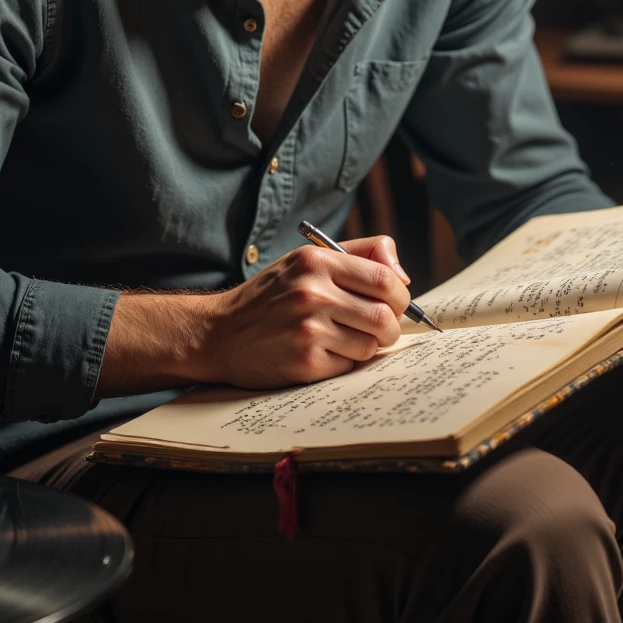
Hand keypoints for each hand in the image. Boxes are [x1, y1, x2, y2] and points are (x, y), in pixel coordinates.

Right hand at [199, 233, 410, 388]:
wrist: (220, 333)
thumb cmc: (270, 296)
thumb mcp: (305, 261)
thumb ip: (358, 255)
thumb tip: (403, 277)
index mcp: (316, 262)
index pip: (385, 279)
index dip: (399, 296)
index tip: (393, 304)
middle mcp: (312, 293)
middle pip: (384, 315)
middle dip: (391, 327)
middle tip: (381, 330)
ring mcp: (308, 330)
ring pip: (371, 345)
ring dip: (367, 347)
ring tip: (345, 340)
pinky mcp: (305, 363)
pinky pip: (349, 366)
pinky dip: (344, 363)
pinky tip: (323, 354)